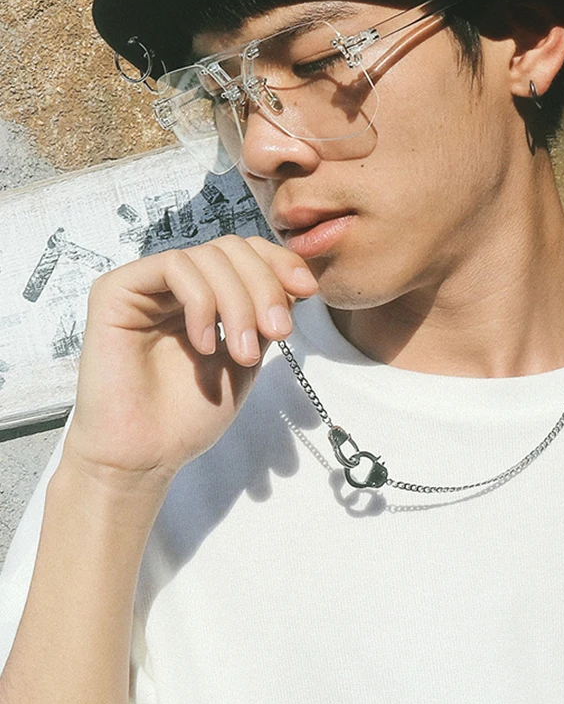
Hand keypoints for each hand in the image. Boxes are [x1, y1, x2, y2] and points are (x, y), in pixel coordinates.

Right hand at [61, 235, 317, 490]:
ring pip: (208, 257)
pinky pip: (173, 267)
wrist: (147, 455)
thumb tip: (297, 280)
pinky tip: (205, 345)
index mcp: (205, 294)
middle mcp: (175, 283)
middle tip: (279, 332)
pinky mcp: (116, 290)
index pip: (246, 254)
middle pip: (232, 248)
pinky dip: (202, 302)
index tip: (308, 291)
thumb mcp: (248, 355)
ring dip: (239, 303)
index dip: (280, 263)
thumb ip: (265, 316)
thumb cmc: (191, 413)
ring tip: (243, 354)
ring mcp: (146, 284)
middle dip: (265, 286)